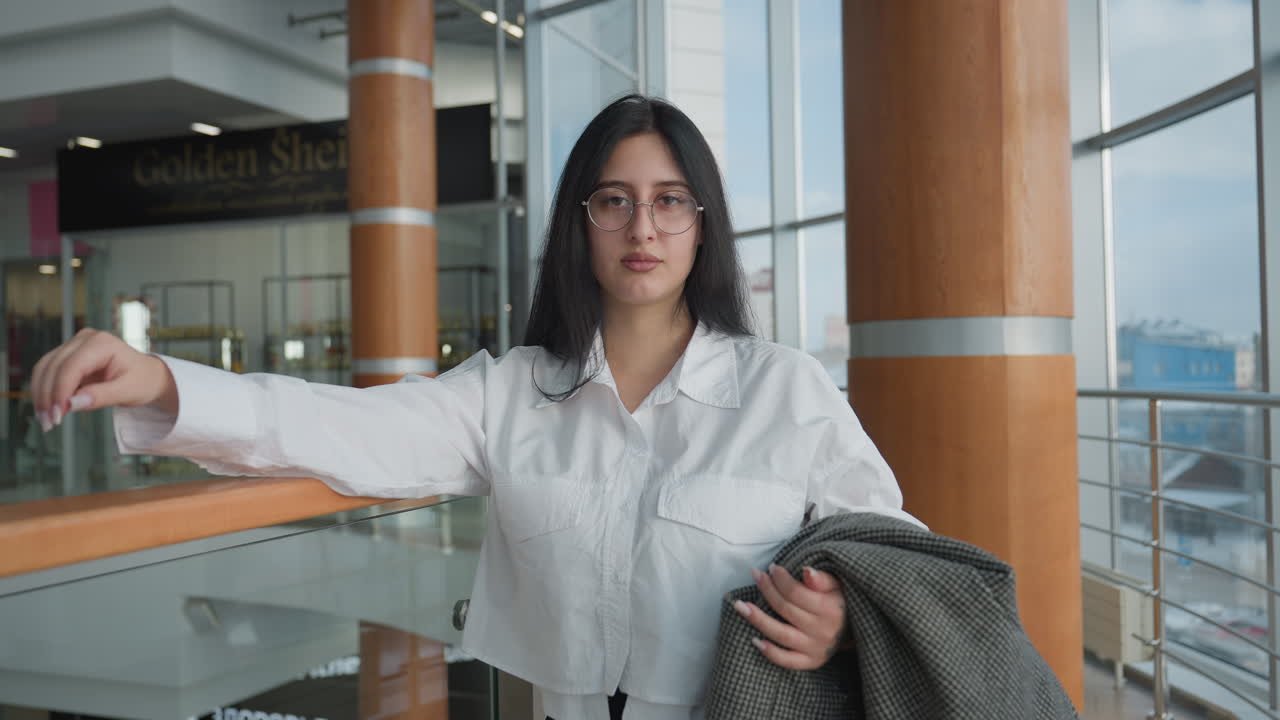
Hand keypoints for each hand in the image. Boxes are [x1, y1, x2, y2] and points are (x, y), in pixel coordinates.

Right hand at [30, 328, 177, 430]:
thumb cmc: (143, 381)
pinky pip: (48, 371)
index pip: (71, 367)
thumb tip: (72, 404)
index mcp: (102, 343)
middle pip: (53, 366)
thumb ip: (101, 397)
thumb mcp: (129, 391)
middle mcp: (85, 339)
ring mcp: (74, 345)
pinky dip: (45, 390)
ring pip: (45, 368)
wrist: (149, 375)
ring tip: (46, 420)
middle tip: (48, 423)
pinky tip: (49, 409)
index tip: (57, 415)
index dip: (60, 391)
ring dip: (41, 394)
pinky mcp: (68, 355)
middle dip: (47, 396)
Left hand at [734, 564, 847, 669]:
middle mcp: (822, 630)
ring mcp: (816, 648)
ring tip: (740, 606)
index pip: (796, 593)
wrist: (854, 629)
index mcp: (829, 609)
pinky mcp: (811, 661)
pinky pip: (788, 660)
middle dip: (767, 590)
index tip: (771, 568)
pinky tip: (755, 640)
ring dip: (758, 619)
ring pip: (781, 634)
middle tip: (756, 575)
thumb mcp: (837, 585)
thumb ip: (821, 578)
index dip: (780, 579)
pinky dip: (770, 653)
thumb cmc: (839, 601)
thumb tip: (806, 571)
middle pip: (785, 609)